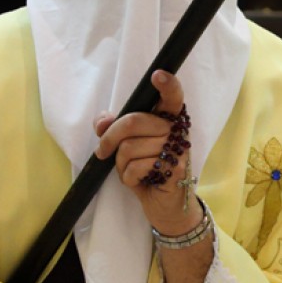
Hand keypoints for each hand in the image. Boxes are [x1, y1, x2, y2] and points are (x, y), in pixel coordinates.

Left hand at [95, 70, 199, 235]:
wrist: (165, 207)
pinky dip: (128, 178)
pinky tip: (139, 181)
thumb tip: (102, 121)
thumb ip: (115, 128)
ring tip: (130, 171)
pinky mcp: (176, 171)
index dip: (167, 85)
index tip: (158, 75)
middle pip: (134, 121)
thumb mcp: (128, 147)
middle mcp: (177, 131)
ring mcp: (179, 151)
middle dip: (110, 137)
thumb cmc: (147, 171)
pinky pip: (136, 168)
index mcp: (168, 120)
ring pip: (130, 148)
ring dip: (121, 164)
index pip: (173, 97)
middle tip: (103, 151)